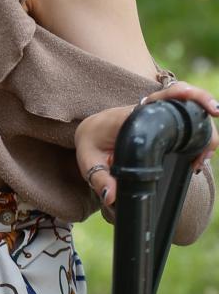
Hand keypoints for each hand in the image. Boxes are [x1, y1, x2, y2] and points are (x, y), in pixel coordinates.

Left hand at [75, 81, 218, 207]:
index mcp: (129, 115)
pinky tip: (198, 157)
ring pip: (186, 110)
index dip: (183, 96)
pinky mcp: (162, 125)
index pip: (159, 98)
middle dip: (200, 104)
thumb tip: (112, 196)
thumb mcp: (87, 160)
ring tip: (202, 157)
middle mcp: (145, 111)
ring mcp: (156, 116)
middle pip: (179, 97)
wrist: (90, 133)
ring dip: (202, 127)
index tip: (202, 108)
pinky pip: (184, 122)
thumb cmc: (90, 143)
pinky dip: (198, 135)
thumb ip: (98, 178)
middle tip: (210, 131)